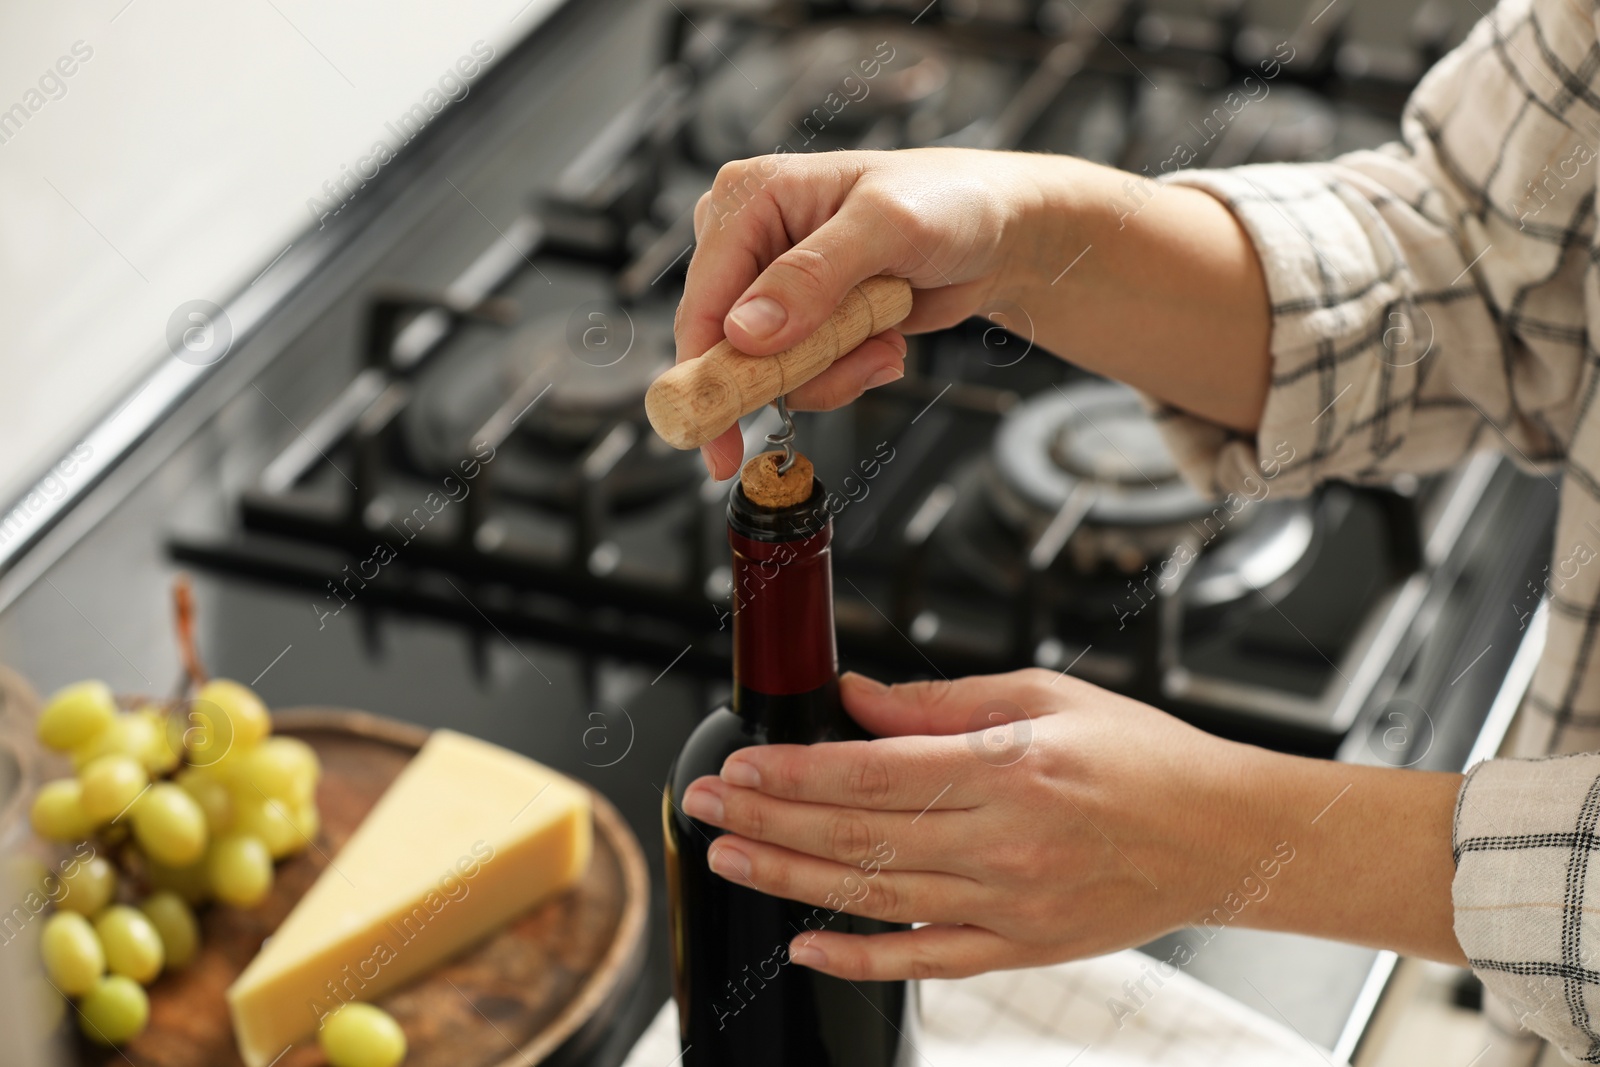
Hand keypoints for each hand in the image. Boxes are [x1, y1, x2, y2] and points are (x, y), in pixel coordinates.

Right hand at [676, 148, 1047, 478]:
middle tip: (864, 358)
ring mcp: (775, 287)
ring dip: (833, 371)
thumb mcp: (886, 225)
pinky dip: (847, 372)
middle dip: (796, 370)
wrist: (998, 232)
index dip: (705, 371)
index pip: (703, 299)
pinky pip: (803, 376)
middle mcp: (750, 241)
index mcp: (748, 199)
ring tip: (885, 337)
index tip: (716, 437)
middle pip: (729, 347)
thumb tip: (745, 331)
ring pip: (769, 372)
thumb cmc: (950, 200)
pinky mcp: (804, 321)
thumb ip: (813, 275)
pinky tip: (885, 340)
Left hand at [679, 669, 1466, 980]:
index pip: (872, 773)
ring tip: (730, 857)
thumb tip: (857, 700)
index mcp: (1007, 767)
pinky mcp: (1021, 950)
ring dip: (791, 878)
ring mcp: (1010, 906)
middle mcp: (1003, 842)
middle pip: (859, 836)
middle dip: (769, 819)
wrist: (1220, 836)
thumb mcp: (1043, 697)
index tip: (740, 763)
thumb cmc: (1139, 756)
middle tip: (704, 806)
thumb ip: (941, 702)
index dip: (795, 771)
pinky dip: (862, 957)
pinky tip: (805, 945)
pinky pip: (926, 961)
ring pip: (876, 897)